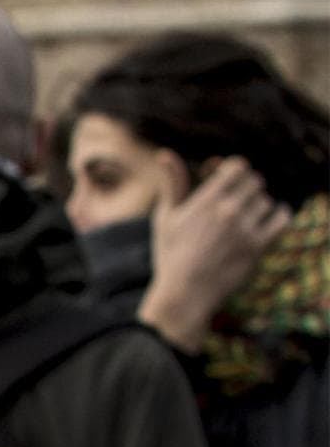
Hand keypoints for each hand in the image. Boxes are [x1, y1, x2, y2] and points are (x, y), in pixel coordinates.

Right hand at [140, 155, 286, 352]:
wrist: (184, 293)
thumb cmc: (170, 254)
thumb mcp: (166, 217)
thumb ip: (173, 183)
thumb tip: (165, 153)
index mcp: (205, 200)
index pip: (237, 166)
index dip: (234, 170)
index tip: (227, 180)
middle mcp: (227, 210)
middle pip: (255, 182)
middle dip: (247, 189)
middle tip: (237, 203)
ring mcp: (244, 228)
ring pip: (266, 201)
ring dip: (259, 207)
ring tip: (245, 220)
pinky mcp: (258, 245)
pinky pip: (282, 219)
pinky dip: (278, 217)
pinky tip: (269, 221)